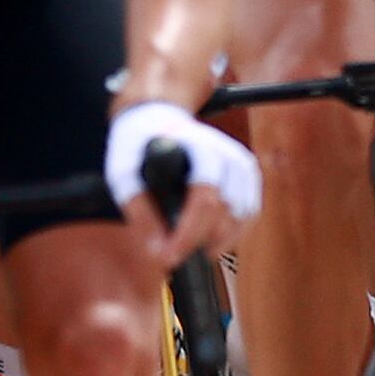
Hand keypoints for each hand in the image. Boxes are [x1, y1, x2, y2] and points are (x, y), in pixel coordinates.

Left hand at [104, 99, 256, 267]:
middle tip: (174, 254)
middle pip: (226, 210)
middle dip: (200, 241)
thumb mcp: (124, 174)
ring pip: (243, 212)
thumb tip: (157, 252)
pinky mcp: (246, 172)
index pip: (203, 199)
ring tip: (193, 247)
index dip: (188, 235)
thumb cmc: (138, 146)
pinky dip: (235, 231)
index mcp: (196, 147)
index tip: (169, 258)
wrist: (157, 117)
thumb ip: (139, 212)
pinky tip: (213, 238)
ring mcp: (239, 161)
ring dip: (221, 239)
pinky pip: (250, 210)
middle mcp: (225, 152)